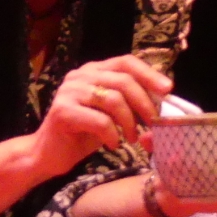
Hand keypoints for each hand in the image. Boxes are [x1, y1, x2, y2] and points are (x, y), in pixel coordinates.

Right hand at [29, 55, 173, 179]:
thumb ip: (129, 103)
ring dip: (130, 122)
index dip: (149, 74)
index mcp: (93, 71)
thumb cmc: (83, 134)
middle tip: (153, 123)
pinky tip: (114, 145)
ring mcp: (69, 92)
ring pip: (113, 100)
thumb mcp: (111, 114)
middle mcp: (80, 76)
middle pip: (123, 81)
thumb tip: (162, 99)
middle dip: (144, 103)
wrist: (48, 154)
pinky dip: (113, 135)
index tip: (168, 90)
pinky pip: (100, 121)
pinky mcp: (63, 112)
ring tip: (132, 138)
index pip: (125, 62)